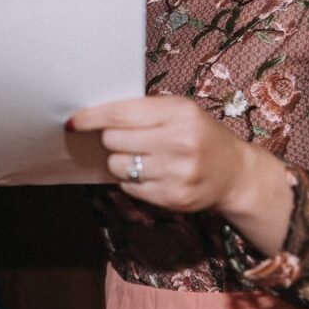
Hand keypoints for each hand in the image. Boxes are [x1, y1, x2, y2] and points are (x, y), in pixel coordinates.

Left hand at [67, 96, 282, 217]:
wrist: (236, 174)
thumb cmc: (200, 136)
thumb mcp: (180, 111)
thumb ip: (143, 110)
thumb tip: (95, 117)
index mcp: (178, 113)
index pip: (120, 114)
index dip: (91, 117)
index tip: (73, 122)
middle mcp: (178, 142)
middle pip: (113, 139)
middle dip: (113, 139)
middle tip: (128, 140)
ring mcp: (176, 172)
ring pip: (117, 165)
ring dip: (121, 162)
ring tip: (143, 158)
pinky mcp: (172, 198)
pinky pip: (128, 187)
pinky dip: (132, 180)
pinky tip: (152, 174)